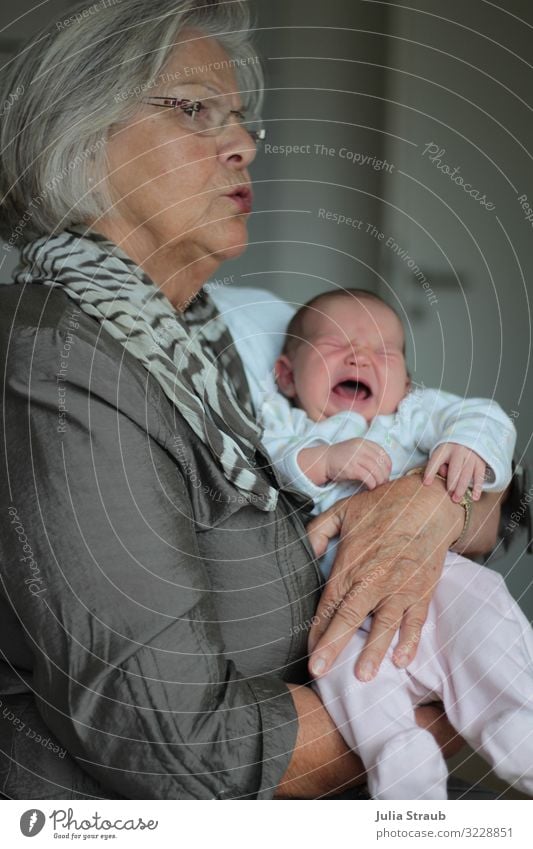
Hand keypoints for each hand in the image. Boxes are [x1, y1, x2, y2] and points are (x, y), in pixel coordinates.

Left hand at [306, 475, 463, 681]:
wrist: (428, 502)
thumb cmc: (384, 506)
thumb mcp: (342, 511)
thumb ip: (318, 531)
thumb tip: (302, 551)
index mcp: (351, 563)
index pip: (328, 603)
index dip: (317, 629)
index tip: (309, 651)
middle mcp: (373, 579)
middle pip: (349, 618)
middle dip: (333, 647)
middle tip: (320, 672)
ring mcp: (400, 587)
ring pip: (383, 625)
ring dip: (373, 651)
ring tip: (363, 676)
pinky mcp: (422, 591)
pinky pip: (415, 621)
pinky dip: (410, 641)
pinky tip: (401, 660)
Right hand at [325, 438, 391, 488]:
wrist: (323, 460)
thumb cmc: (340, 457)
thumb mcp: (355, 449)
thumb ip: (367, 454)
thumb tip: (383, 468)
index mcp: (363, 442)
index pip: (382, 453)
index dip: (387, 465)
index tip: (387, 473)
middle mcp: (360, 448)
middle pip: (380, 462)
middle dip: (385, 474)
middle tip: (384, 482)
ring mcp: (355, 457)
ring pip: (375, 470)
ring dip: (379, 480)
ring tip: (378, 486)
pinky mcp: (351, 468)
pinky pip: (367, 476)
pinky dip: (372, 483)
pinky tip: (371, 487)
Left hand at [424, 442, 485, 500]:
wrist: (469, 440)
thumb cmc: (450, 453)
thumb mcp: (441, 454)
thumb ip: (439, 464)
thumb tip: (444, 474)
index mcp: (444, 449)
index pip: (436, 461)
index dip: (430, 472)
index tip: (426, 484)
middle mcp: (458, 451)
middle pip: (455, 470)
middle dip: (451, 484)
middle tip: (449, 496)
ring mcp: (471, 456)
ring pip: (466, 474)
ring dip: (461, 488)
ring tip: (456, 499)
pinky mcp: (480, 462)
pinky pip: (479, 476)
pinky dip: (477, 487)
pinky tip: (475, 497)